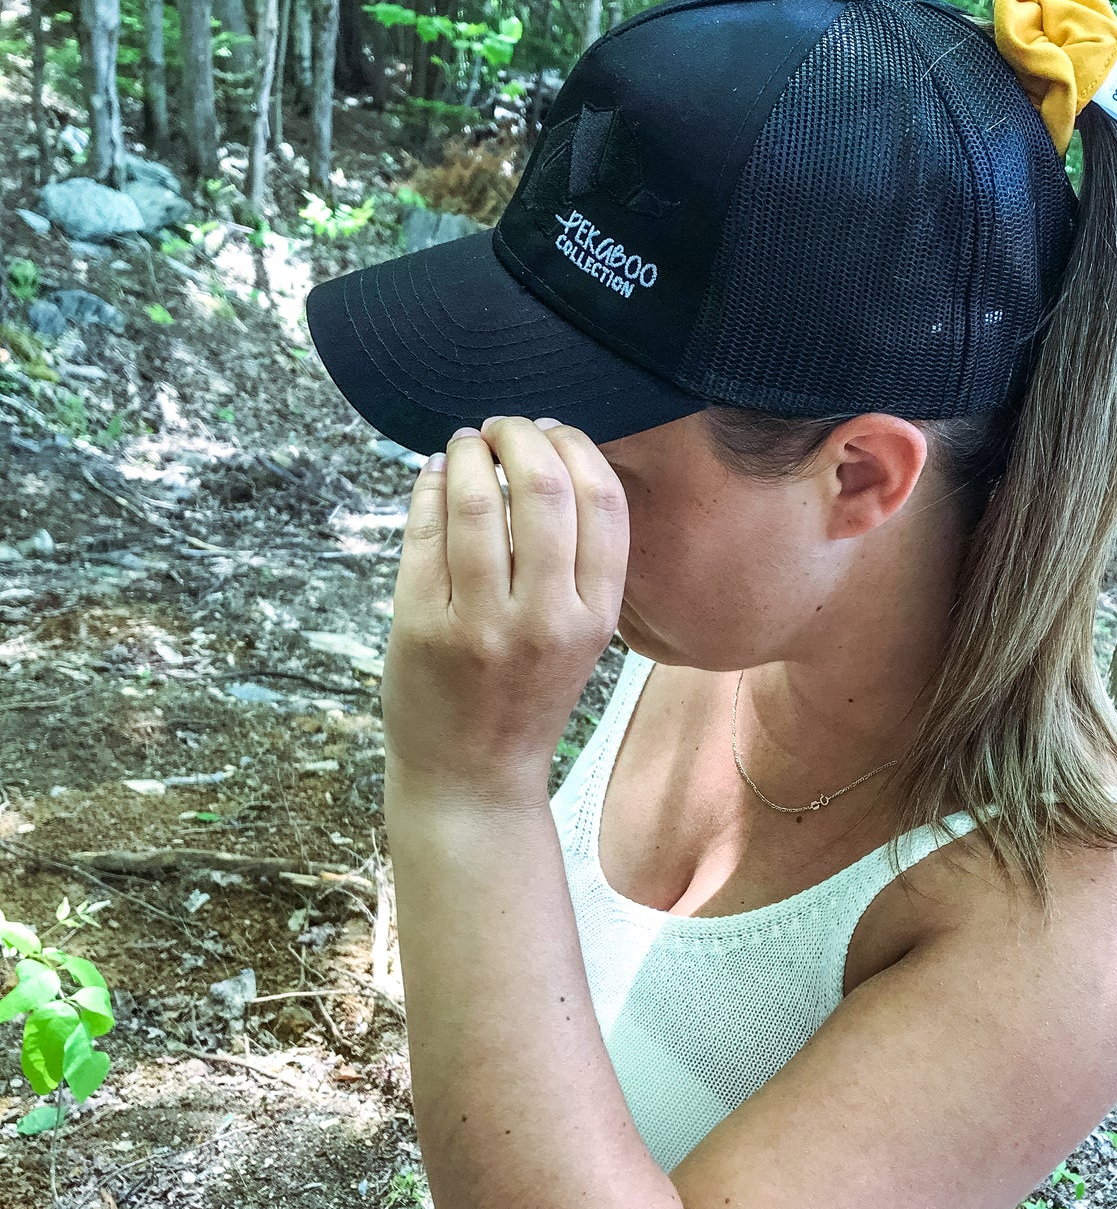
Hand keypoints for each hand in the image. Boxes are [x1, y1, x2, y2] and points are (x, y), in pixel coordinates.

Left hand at [382, 416, 629, 804]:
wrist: (473, 779)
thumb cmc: (526, 697)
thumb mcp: (581, 636)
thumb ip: (576, 562)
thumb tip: (551, 457)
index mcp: (595, 616)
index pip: (602, 500)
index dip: (575, 447)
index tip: (553, 432)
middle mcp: (545, 617)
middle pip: (542, 486)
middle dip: (519, 436)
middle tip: (501, 428)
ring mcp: (481, 622)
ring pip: (475, 500)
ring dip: (467, 453)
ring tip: (464, 444)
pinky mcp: (423, 624)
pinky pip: (424, 530)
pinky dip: (428, 486)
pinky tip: (433, 476)